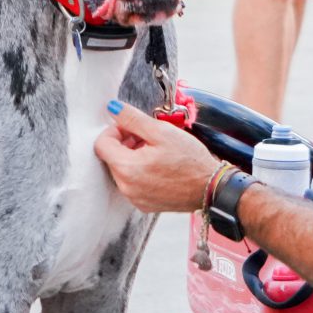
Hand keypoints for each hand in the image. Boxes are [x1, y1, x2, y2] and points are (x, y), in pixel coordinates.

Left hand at [93, 102, 224, 212]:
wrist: (211, 188)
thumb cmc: (190, 160)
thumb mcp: (162, 131)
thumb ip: (132, 118)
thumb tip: (112, 108)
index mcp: (127, 169)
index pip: (101, 144)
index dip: (115, 130)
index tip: (132, 128)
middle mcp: (126, 188)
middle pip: (111, 158)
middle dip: (124, 143)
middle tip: (147, 137)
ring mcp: (135, 198)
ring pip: (122, 171)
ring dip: (132, 157)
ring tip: (155, 151)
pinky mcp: (144, 205)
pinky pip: (132, 184)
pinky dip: (140, 172)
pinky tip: (159, 166)